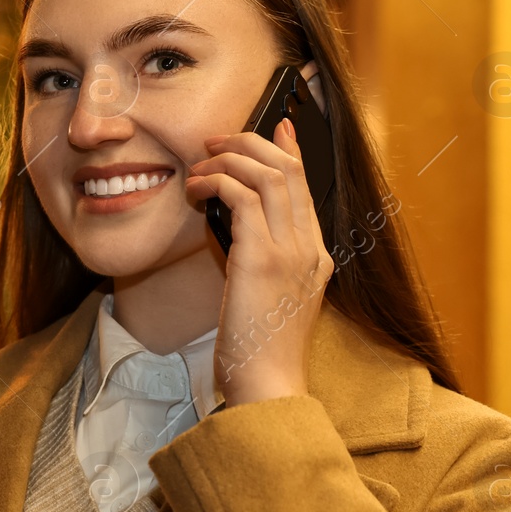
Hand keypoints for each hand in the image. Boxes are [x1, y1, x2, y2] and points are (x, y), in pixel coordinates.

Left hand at [184, 118, 333, 405]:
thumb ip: (260, 259)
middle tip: (217, 141)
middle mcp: (309, 248)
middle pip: (289, 170)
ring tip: (199, 166)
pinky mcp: (261, 258)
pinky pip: (240, 197)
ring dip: (227, 161)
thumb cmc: (259, 350)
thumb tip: (232, 226)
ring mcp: (290, 251)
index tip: (276, 126)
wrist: (268, 384)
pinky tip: (195, 191)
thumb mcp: (266, 298)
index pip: (306, 188)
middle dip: (250, 144)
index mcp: (315, 257)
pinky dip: (215, 183)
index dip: (290, 151)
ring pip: (266, 175)